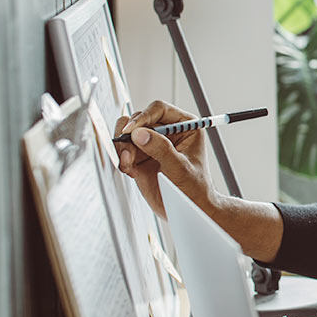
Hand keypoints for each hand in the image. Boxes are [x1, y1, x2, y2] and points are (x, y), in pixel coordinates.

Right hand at [114, 100, 213, 219]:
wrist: (188, 208)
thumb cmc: (194, 187)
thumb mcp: (180, 168)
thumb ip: (161, 149)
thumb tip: (139, 133)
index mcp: (185, 125)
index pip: (159, 109)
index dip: (143, 117)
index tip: (131, 131)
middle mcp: (168, 130)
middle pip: (139, 119)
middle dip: (129, 135)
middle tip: (128, 153)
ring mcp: (153, 143)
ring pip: (128, 134)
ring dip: (123, 148)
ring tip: (129, 165)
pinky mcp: (142, 156)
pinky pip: (124, 150)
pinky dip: (123, 159)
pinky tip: (131, 171)